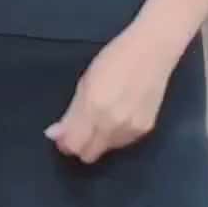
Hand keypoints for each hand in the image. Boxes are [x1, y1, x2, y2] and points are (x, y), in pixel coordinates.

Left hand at [44, 24, 174, 164]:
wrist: (153, 51)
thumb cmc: (115, 59)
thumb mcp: (85, 83)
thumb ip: (71, 114)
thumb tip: (54, 135)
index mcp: (93, 108)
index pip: (74, 145)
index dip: (66, 142)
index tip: (64, 134)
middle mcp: (112, 124)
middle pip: (89, 154)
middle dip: (81, 145)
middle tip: (82, 127)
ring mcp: (131, 129)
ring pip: (106, 150)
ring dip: (100, 139)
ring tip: (106, 114)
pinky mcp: (145, 129)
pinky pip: (123, 143)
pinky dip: (116, 134)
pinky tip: (120, 114)